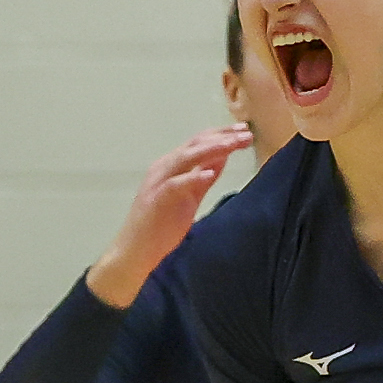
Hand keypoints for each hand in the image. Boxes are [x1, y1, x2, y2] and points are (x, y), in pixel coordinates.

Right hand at [85, 125, 252, 308]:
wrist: (135, 250)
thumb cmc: (160, 226)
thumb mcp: (189, 196)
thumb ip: (203, 177)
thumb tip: (222, 157)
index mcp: (171, 166)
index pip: (199, 142)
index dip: (222, 135)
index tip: (244, 132)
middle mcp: (164, 168)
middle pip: (195, 144)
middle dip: (222, 137)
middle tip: (246, 134)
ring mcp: (158, 182)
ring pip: (186, 157)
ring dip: (212, 149)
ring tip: (233, 145)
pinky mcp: (156, 199)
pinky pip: (175, 184)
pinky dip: (192, 177)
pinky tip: (209, 174)